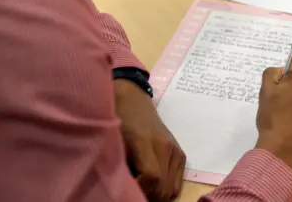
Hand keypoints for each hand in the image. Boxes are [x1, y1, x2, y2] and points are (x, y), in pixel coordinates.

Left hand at [114, 79, 185, 201]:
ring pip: (173, 189)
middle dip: (148, 196)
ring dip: (157, 195)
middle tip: (132, 194)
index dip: (141, 191)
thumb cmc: (117, 119)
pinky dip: (166, 190)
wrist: (133, 100)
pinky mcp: (181, 154)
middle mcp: (166, 147)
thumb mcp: (111, 141)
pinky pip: (177, 183)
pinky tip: (152, 185)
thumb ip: (119, 166)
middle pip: (164, 187)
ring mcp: (176, 151)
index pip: (152, 178)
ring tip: (142, 190)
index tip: (127, 192)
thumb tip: (122, 190)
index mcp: (146, 142)